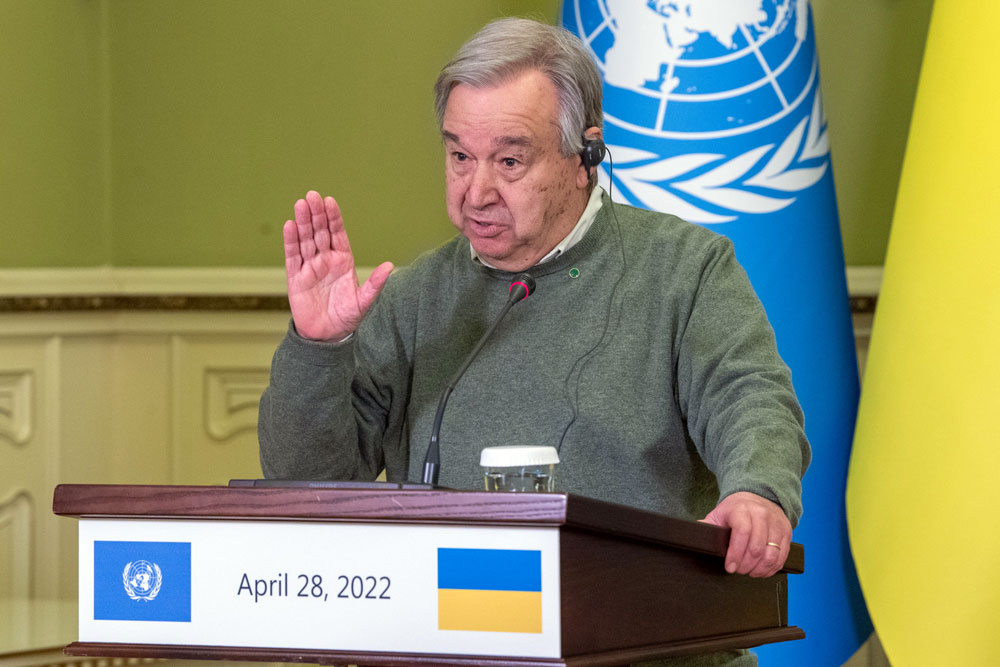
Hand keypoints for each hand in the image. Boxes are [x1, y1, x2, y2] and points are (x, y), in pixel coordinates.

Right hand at [283, 191, 392, 340]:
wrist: (326, 336)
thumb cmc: (347, 318)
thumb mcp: (364, 301)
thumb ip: (375, 284)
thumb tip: (390, 266)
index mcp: (343, 261)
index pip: (337, 234)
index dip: (334, 218)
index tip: (330, 201)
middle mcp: (326, 260)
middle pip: (320, 232)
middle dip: (317, 214)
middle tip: (312, 195)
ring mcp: (310, 267)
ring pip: (305, 240)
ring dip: (303, 222)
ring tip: (300, 204)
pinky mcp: (296, 278)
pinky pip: (292, 256)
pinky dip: (291, 241)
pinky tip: (290, 225)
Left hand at [701, 492, 790, 577]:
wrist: (758, 498)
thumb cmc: (736, 510)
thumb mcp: (719, 514)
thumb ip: (707, 526)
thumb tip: (693, 536)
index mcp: (742, 509)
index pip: (742, 533)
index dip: (735, 554)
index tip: (730, 567)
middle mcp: (762, 515)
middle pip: (756, 547)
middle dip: (746, 565)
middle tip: (738, 570)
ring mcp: (776, 524)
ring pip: (771, 554)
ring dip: (760, 569)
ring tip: (750, 572)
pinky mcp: (786, 533)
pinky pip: (782, 556)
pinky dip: (772, 568)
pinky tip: (762, 571)